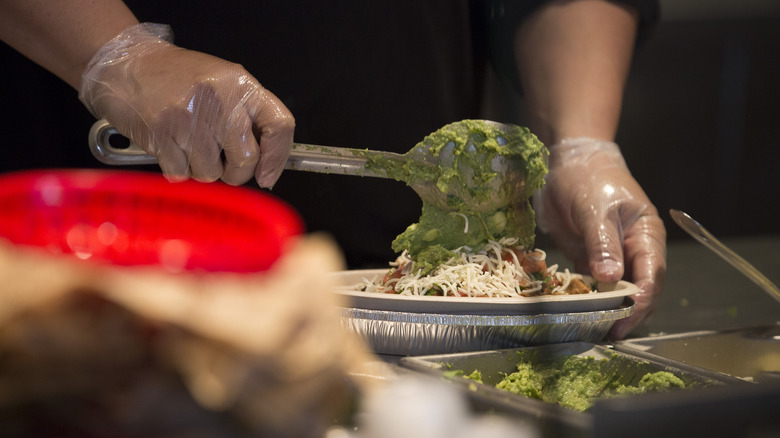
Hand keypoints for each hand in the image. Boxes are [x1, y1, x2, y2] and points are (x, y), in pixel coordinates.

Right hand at [79, 23, 293, 186]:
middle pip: (246, 160)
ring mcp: (189, 117)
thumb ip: (248, 115)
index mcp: (241, 85)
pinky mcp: (161, 133)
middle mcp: (220, 100)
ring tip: (189, 146)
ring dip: (201, 169)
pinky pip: (181, 174)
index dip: (278, 158)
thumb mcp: (223, 82)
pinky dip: (178, 170)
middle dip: (235, 174)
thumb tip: (267, 163)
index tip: (267, 175)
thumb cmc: (178, 77)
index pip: (280, 125)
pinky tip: (171, 148)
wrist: (126, 64)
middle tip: (224, 167)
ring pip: (211, 173)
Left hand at [533, 138, 665, 338]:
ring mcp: (613, 257)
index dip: (640, 301)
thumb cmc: (587, 178)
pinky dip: (589, 301)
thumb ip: (602, 243)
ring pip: (617, 293)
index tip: (623, 320)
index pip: (651, 275)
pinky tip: (577, 314)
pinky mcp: (591, 260)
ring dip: (607, 311)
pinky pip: (594, 286)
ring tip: (592, 330)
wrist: (566, 162)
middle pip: (639, 291)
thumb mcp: (594, 208)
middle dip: (626, 314)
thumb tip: (610, 278)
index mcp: (646, 235)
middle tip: (606, 334)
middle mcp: (634, 250)